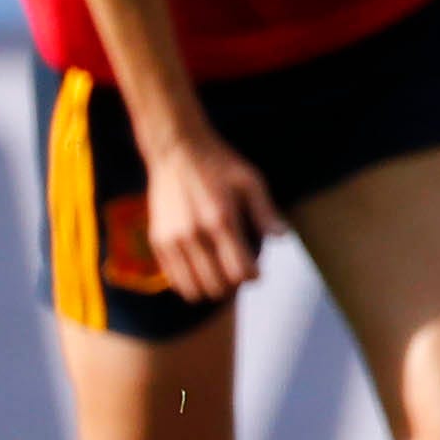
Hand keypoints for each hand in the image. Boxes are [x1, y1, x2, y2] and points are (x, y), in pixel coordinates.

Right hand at [142, 128, 280, 303]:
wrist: (176, 150)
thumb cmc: (219, 165)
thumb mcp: (250, 181)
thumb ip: (265, 212)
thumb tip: (282, 238)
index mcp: (221, 221)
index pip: (240, 271)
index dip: (253, 277)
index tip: (257, 271)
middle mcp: (194, 235)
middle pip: (217, 286)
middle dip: (233, 286)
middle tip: (238, 273)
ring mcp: (172, 240)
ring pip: (193, 289)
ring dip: (210, 289)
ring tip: (220, 275)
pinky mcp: (157, 241)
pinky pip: (174, 279)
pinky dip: (189, 282)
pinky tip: (200, 271)